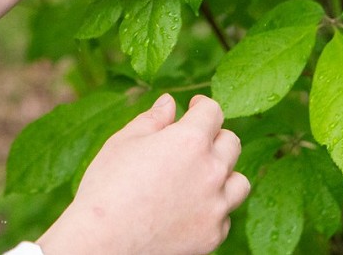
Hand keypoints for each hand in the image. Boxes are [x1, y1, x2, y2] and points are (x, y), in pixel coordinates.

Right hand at [37, 95, 248, 254]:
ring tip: (199, 177)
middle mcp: (212, 171)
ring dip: (223, 174)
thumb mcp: (124, 142)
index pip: (213, 112)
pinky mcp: (213, 235)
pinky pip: (225, 216)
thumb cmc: (107, 187)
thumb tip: (170, 103)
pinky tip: (189, 209)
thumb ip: (153, 119)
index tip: (193, 108)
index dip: (202, 106)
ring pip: (238, 182)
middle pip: (231, 143)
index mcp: (190, 140)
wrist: (104, 242)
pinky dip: (212, 209)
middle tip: (193, 143)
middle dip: (214, 137)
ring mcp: (216, 206)